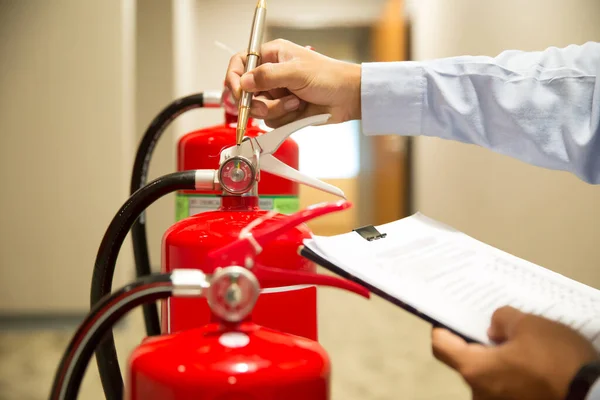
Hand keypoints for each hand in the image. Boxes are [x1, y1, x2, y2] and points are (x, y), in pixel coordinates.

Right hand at [225, 38, 360, 127]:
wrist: (348, 97)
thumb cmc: (329, 77)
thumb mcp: (296, 72)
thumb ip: (267, 76)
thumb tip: (244, 82)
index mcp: (272, 55)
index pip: (240, 64)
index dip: (234, 79)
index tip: (239, 93)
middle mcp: (271, 74)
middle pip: (245, 92)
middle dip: (256, 102)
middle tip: (267, 106)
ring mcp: (277, 94)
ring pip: (259, 110)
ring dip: (277, 110)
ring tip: (296, 102)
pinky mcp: (284, 111)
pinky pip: (272, 121)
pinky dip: (285, 119)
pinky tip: (300, 109)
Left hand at [432, 306, 598, 399]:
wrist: (594, 397)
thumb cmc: (556, 361)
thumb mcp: (530, 325)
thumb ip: (502, 319)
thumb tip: (494, 329)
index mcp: (474, 369)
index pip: (441, 345)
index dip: (443, 327)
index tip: (452, 316)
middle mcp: (479, 392)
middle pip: (467, 361)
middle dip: (479, 343)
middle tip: (496, 326)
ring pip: (489, 375)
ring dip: (500, 360)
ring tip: (521, 343)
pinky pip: (506, 387)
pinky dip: (513, 374)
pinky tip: (533, 362)